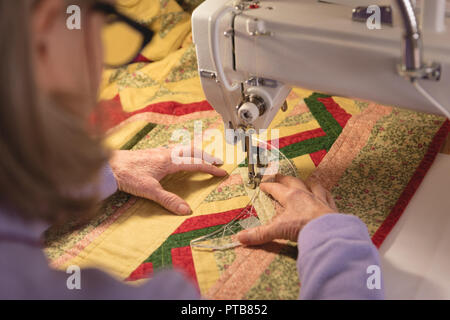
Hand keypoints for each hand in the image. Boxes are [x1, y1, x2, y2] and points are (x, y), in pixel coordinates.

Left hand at [109, 147, 226, 214]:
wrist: (109, 165)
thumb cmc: (128, 175)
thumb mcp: (149, 190)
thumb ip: (168, 200)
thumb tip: (186, 210)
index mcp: (169, 160)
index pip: (196, 163)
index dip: (210, 168)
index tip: (222, 172)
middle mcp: (166, 153)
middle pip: (192, 151)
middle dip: (206, 156)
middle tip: (218, 161)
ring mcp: (158, 151)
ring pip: (182, 148)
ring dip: (195, 151)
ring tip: (202, 156)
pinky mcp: (151, 153)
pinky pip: (173, 149)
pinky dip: (182, 151)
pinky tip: (178, 157)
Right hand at [237, 174, 336, 244]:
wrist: (328, 233)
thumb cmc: (303, 227)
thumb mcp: (278, 230)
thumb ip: (260, 234)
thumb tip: (240, 238)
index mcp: (291, 196)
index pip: (276, 188)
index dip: (268, 185)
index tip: (262, 184)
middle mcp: (305, 194)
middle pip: (293, 182)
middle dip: (284, 179)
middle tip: (279, 176)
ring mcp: (320, 199)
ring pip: (313, 185)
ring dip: (307, 182)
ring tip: (305, 180)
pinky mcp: (331, 208)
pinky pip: (328, 196)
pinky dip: (325, 193)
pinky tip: (325, 193)